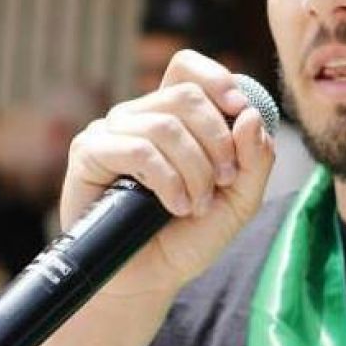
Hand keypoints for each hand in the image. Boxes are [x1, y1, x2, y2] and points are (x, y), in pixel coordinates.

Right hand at [59, 50, 274, 311]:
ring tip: (196, 206)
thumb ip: (255, 160)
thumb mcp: (240, 200)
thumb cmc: (192, 235)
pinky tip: (175, 205)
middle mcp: (142, 115)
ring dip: (194, 170)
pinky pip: (137, 148)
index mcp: (177, 117)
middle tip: (224, 181)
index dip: (217, 79)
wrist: (151, 278)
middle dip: (217, 141)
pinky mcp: (90, 153)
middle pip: (187, 95)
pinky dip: (167, 179)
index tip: (241, 111)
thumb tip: (251, 115)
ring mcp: (113, 131)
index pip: (188, 67)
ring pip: (166, 125)